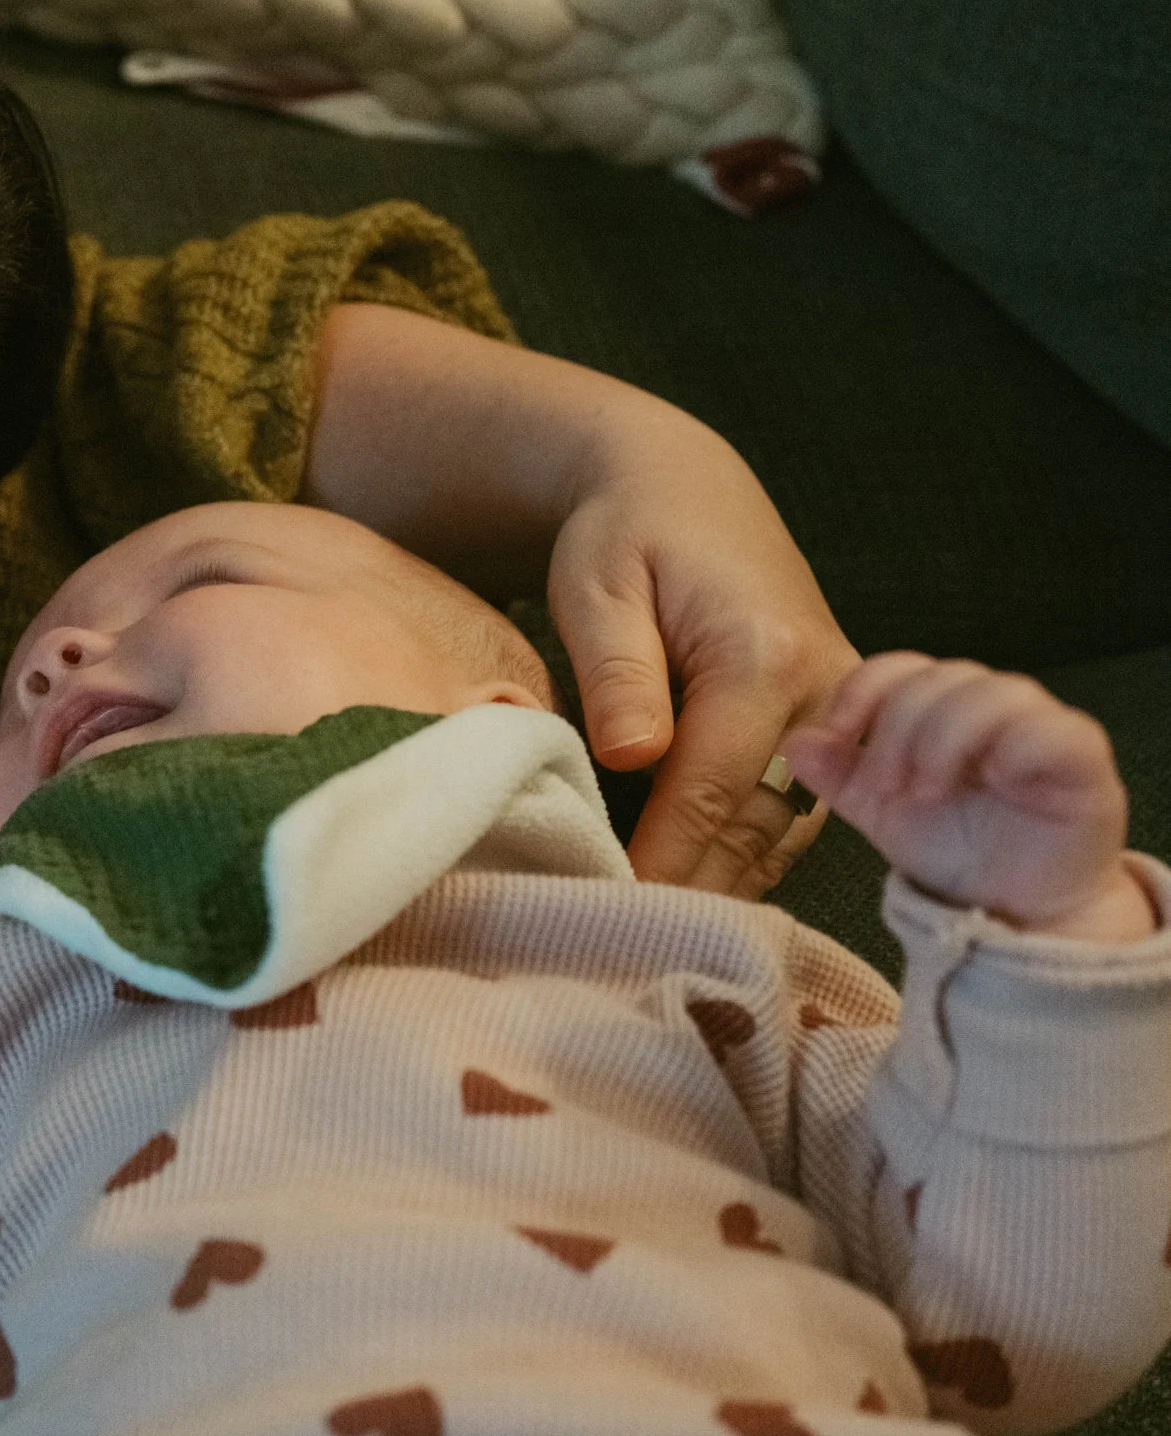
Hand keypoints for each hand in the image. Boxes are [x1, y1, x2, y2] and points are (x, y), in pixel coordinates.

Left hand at [303, 306, 854, 897]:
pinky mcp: (829, 725)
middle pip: (757, 825)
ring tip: (650, 939)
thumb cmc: (625, 532)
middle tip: (624, 949)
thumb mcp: (598, 588)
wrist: (683, 485)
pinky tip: (687, 891)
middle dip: (692, 891)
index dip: (663, 863)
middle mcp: (824, 690)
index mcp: (765, 657)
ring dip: (719, 884)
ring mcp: (837, 710)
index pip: (713, 791)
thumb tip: (632, 759)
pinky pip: (790, 812)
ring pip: (781, 830)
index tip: (615, 915)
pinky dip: (740, 855)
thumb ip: (618, 673)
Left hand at [781, 654, 1153, 939]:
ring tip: (927, 794)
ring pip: (992, 693)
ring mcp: (1040, 725)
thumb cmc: (954, 850)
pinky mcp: (1082, 758)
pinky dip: (1014, 747)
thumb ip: (839, 776)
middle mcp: (991, 705)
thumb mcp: (881, 811)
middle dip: (896, 731)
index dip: (862, 690)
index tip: (837, 732)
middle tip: (885, 787)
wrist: (1013, 912)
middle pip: (938, 679)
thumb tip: (794, 741)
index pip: (899, 668)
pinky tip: (994, 780)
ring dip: (945, 741)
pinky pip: (1053, 729)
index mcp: (940, 708)